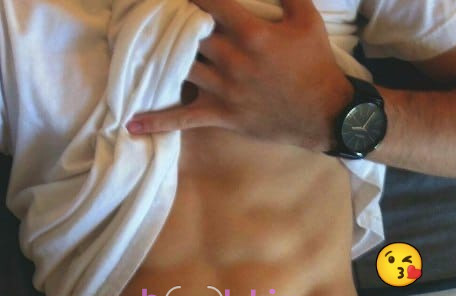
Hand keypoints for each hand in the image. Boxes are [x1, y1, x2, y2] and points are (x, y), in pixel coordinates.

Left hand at [125, 0, 352, 151]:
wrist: (322, 114)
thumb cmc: (315, 65)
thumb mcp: (307, 19)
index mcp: (250, 33)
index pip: (209, 1)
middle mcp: (231, 60)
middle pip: (188, 33)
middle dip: (170, 19)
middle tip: (150, 11)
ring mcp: (223, 89)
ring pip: (180, 67)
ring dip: (159, 56)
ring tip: (139, 43)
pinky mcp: (220, 114)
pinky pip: (183, 118)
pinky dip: (158, 121)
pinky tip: (133, 123)